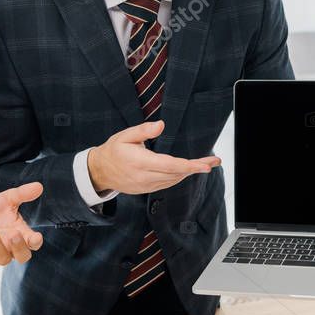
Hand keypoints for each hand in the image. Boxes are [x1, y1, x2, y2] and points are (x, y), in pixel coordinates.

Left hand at [0, 182, 44, 269]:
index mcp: (21, 233)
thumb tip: (39, 186)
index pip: (33, 243)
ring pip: (2, 259)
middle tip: (14, 235)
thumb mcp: (6, 199)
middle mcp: (11, 247)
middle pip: (23, 256)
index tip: (36, 237)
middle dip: (19, 247)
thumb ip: (22, 194)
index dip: (36, 242)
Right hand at [87, 120, 220, 194]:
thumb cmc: (113, 150)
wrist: (100, 171)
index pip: (170, 165)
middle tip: (215, 161)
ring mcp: (146, 186)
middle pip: (177, 174)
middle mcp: (145, 177)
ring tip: (206, 164)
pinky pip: (167, 184)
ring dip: (190, 172)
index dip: (190, 166)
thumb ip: (143, 130)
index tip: (205, 165)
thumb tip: (161, 125)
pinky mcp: (146, 190)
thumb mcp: (125, 135)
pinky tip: (188, 170)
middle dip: (197, 168)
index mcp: (140, 162)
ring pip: (174, 180)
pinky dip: (179, 176)